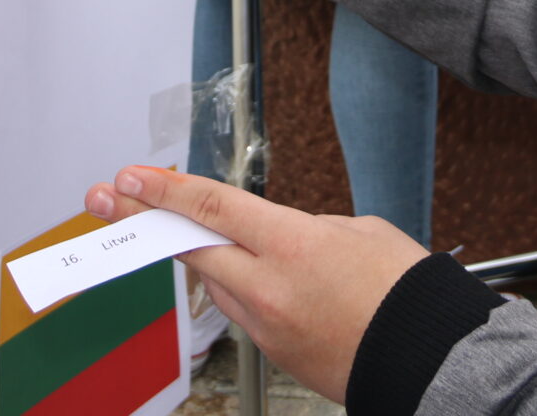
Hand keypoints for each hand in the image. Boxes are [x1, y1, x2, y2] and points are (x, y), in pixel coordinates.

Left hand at [86, 166, 428, 403]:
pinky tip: (239, 270)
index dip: (164, 190)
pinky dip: (234, 285)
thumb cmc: (406, 293)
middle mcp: (270, 287)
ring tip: (172, 229)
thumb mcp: (359, 231)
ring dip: (194, 253)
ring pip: (213, 279)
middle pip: (191, 247)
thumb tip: (275, 233)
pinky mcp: (274, 351)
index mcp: (294, 245)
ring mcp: (268, 325)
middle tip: (105, 200)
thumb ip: (305, 227)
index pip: (211, 210)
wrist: (431, 360)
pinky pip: (240, 309)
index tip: (130, 177)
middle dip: (141, 220)